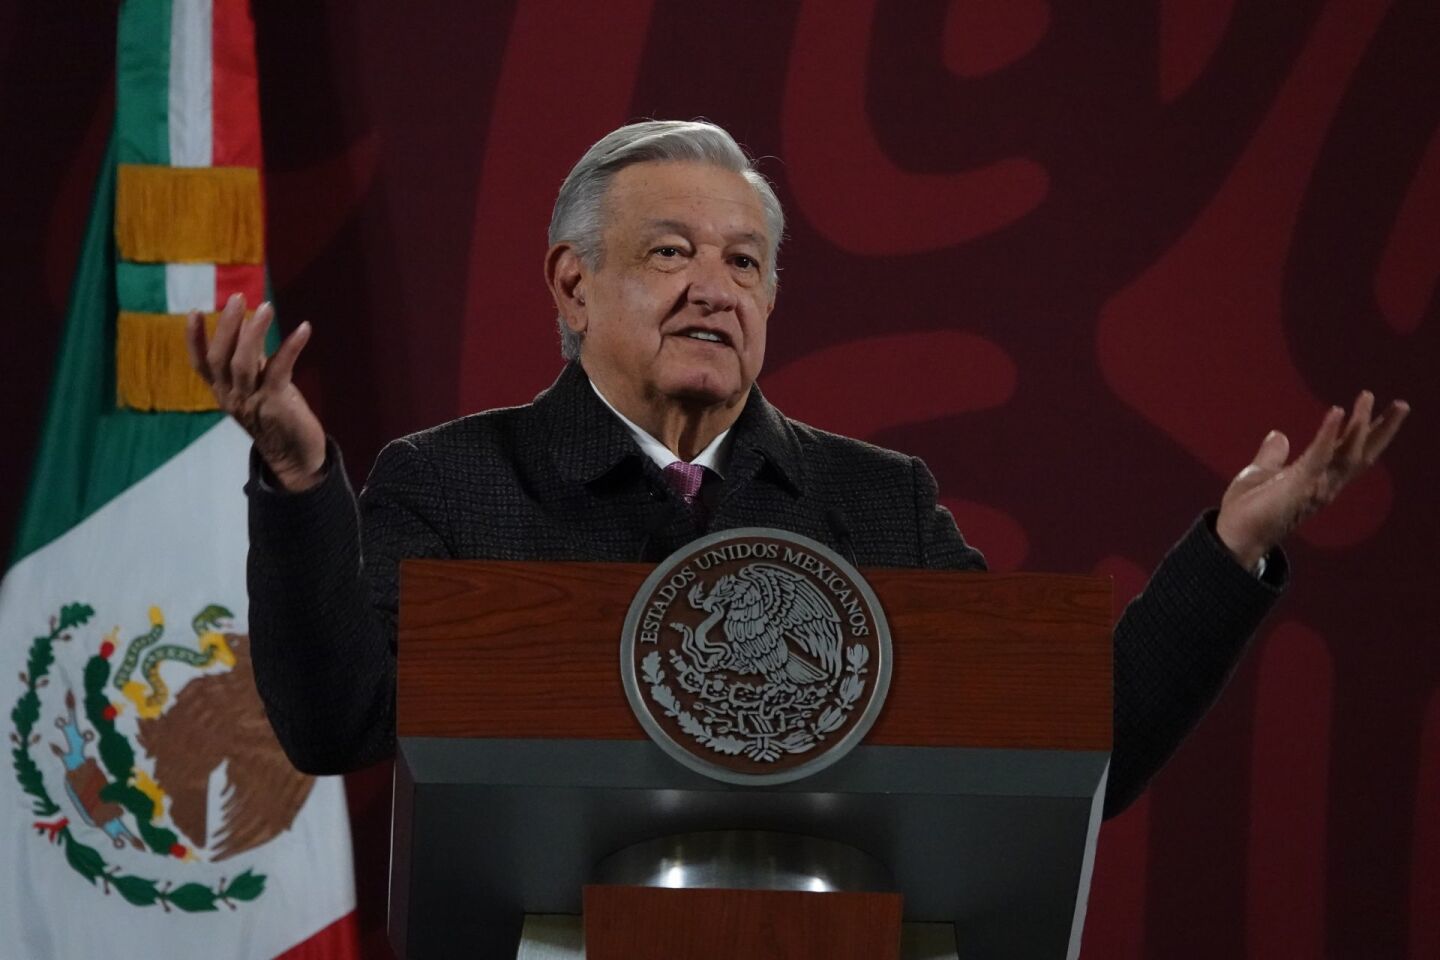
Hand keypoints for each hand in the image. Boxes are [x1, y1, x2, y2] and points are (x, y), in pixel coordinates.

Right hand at [186, 293, 326, 491]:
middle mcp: (232, 396)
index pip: (201, 364)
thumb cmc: (277, 417)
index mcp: (223, 392)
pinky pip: (280, 369)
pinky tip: (304, 328)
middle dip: (226, 326)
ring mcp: (252, 401)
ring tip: (265, 306)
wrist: (296, 458)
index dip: (194, 339)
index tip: (193, 312)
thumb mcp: (257, 387)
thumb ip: (249, 362)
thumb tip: (247, 326)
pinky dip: (291, 346)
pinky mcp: (276, 405)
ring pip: (243, 362)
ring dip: (254, 332)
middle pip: (220, 358)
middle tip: (237, 298)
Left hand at [1215, 391, 1409, 568]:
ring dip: (1359, 424)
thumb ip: (1274, 456)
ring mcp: (1314, 486)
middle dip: (1382, 430)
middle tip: (1402, 404)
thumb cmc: (1248, 510)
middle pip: (1361, 453)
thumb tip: (1278, 434)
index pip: (1349, 452)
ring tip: (1367, 396)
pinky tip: (1336, 411)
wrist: (1233, 536)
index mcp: (1317, 480)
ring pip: (1347, 452)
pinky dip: (1328, 433)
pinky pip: (1319, 456)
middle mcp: (1324, 484)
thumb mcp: (1261, 473)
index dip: (1368, 432)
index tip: (1382, 409)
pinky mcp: (1298, 486)